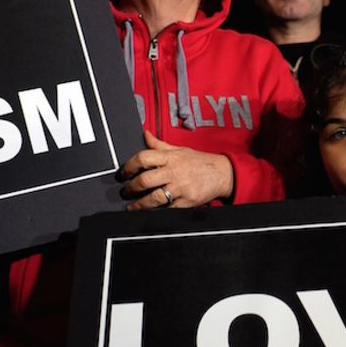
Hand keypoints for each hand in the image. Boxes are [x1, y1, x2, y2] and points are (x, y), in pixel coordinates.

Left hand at [119, 131, 233, 209]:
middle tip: (125, 192)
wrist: (223, 173)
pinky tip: (151, 212)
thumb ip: (160, 145)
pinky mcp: (187, 201)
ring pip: (154, 198)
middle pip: (145, 180)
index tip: (123, 173)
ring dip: (140, 204)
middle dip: (131, 188)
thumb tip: (145, 134)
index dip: (129, 166)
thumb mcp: (180, 149)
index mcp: (171, 157)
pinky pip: (168, 208)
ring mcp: (181, 187)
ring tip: (133, 207)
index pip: (144, 158)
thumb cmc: (200, 161)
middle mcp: (174, 171)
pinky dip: (158, 211)